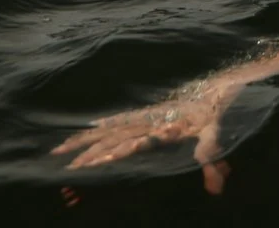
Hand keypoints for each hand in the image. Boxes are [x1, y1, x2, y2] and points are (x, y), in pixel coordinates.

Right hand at [53, 81, 238, 193]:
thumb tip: (216, 189)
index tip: (93, 162)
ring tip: (63, 147)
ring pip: (110, 128)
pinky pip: (120, 117)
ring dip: (86, 138)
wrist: (215, 89)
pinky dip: (103, 123)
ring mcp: (145, 115)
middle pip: (114, 138)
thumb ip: (211, 161)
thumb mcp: (214, 137)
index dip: (114, 153)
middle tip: (68, 167)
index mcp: (162, 129)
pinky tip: (89, 128)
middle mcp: (149, 122)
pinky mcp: (147, 111)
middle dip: (90, 152)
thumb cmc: (214, 116)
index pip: (133, 144)